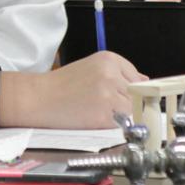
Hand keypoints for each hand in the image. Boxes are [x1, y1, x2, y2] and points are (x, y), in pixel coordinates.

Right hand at [0, 52, 147, 128]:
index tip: (119, 97)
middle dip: (126, 103)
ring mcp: (109, 93)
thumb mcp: (91, 69)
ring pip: (133, 110)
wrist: (38, 98)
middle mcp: (111, 73)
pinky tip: (94, 118)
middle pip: (138, 95)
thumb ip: (119, 75)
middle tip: (101, 104)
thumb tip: (146, 83)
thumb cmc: (61, 86)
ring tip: (96, 110)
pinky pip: (123, 124)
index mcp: (109, 58)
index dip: (129, 92)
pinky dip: (113, 125)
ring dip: (121, 116)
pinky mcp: (105, 113)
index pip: (138, 78)